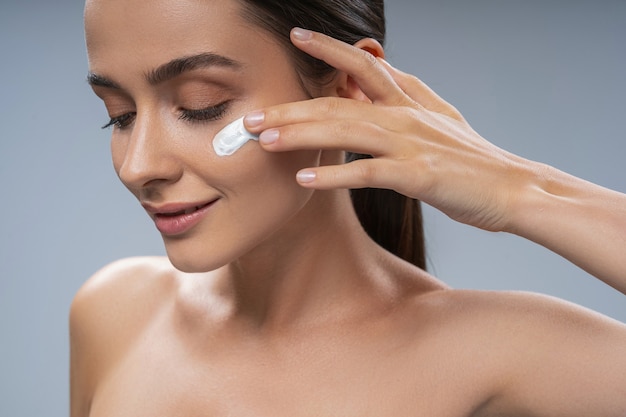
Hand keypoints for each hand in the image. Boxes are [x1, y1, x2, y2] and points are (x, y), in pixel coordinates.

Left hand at [244, 28, 540, 232]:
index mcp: (409, 100)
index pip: (364, 65)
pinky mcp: (416, 174)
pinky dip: (334, 175)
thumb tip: (377, 81)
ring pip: (345, 132)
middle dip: (290, 109)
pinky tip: (304, 179)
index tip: (297, 36)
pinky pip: (367, 173)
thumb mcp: (439, 118)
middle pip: (338, 103)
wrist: (514, 188)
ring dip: (300, 136)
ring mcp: (410, 143)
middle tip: (250, 117)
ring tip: (263, 141)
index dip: (330, 48)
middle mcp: (405, 115)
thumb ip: (407, 97)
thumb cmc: (472, 160)